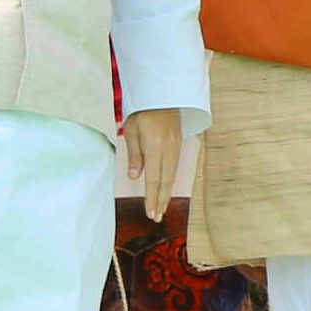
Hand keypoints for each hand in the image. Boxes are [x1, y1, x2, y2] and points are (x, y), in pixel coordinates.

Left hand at [121, 108, 182, 222]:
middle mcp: (168, 149)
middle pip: (165, 181)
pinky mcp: (179, 144)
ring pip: (172, 176)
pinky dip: (170, 181)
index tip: (151, 213)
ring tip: (161, 207)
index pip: (153, 179)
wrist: (162, 93)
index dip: (152, 198)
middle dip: (161, 201)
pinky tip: (167, 188)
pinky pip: (175, 168)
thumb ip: (134, 155)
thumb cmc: (142, 111)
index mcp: (154, 146)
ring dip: (166, 193)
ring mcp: (176, 147)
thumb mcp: (131, 131)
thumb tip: (134, 177)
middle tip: (156, 217)